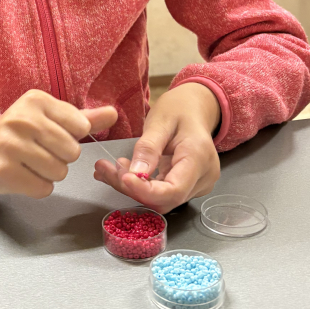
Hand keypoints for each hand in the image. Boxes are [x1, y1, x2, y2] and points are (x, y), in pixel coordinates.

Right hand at [0, 89, 117, 196]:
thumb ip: (83, 118)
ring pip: (59, 172)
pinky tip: (23, 175)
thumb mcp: (49, 118)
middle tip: (40, 151)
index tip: (52, 134)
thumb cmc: (20, 133)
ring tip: (31, 164)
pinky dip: (37, 187)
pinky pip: (43, 188)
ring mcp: (11, 145)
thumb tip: (113, 114)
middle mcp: (23, 119)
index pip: (81, 127)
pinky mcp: (5, 171)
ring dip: (50, 174)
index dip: (71, 137)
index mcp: (36, 100)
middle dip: (61, 157)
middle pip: (72, 152)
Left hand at [93, 83, 220, 212]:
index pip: (174, 190)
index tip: (122, 178)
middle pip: (165, 199)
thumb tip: (135, 173)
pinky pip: (162, 194)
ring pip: (161, 200)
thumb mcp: (161, 121)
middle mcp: (203, 177)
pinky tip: (122, 172)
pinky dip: (140, 186)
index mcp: (199, 158)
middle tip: (106, 169)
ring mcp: (197, 185)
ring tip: (111, 167)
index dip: (146, 191)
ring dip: (133, 188)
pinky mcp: (187, 187)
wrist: (193, 109)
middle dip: (133, 188)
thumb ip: (148, 148)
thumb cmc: (178, 109)